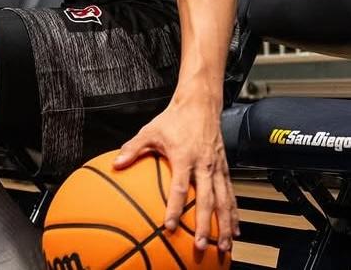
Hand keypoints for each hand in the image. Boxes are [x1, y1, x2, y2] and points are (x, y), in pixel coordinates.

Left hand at [113, 90, 239, 254]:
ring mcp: (216, 167)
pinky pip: (230, 193)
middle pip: (206, 200)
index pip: (179, 188)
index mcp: (184, 157)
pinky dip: (233, 212)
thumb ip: (133, 148)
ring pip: (223, 200)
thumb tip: (115, 163)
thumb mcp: (150, 131)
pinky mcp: (224, 168)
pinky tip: (235, 229)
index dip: (173, 208)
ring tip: (224, 246)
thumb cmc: (174, 119)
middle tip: (201, 246)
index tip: (168, 226)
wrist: (200, 104)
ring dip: (224, 224)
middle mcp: (203, 165)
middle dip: (204, 225)